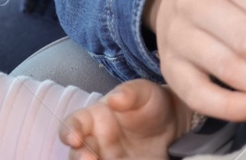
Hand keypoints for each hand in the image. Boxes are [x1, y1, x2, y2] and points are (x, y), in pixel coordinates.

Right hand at [62, 79, 191, 159]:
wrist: (176, 125)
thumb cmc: (153, 103)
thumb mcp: (146, 92)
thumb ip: (131, 92)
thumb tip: (114, 99)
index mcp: (95, 118)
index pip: (73, 124)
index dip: (69, 131)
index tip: (74, 138)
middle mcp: (96, 142)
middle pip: (77, 152)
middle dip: (78, 157)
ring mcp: (108, 158)